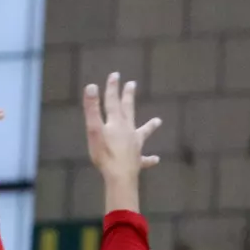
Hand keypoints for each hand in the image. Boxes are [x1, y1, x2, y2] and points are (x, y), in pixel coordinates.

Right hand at [83, 72, 160, 212]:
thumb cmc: (104, 154)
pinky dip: (150, 159)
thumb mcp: (94, 130)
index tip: (115, 75)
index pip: (112, 102)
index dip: (112, 88)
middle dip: (128, 97)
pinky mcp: (137, 159)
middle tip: (132, 84)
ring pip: (143, 132)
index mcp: (116, 122)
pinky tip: (156, 159)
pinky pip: (145, 159)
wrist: (120, 174)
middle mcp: (128, 130)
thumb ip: (92, 109)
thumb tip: (90, 86)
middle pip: (128, 111)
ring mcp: (135, 145)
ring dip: (150, 126)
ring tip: (158, 121)